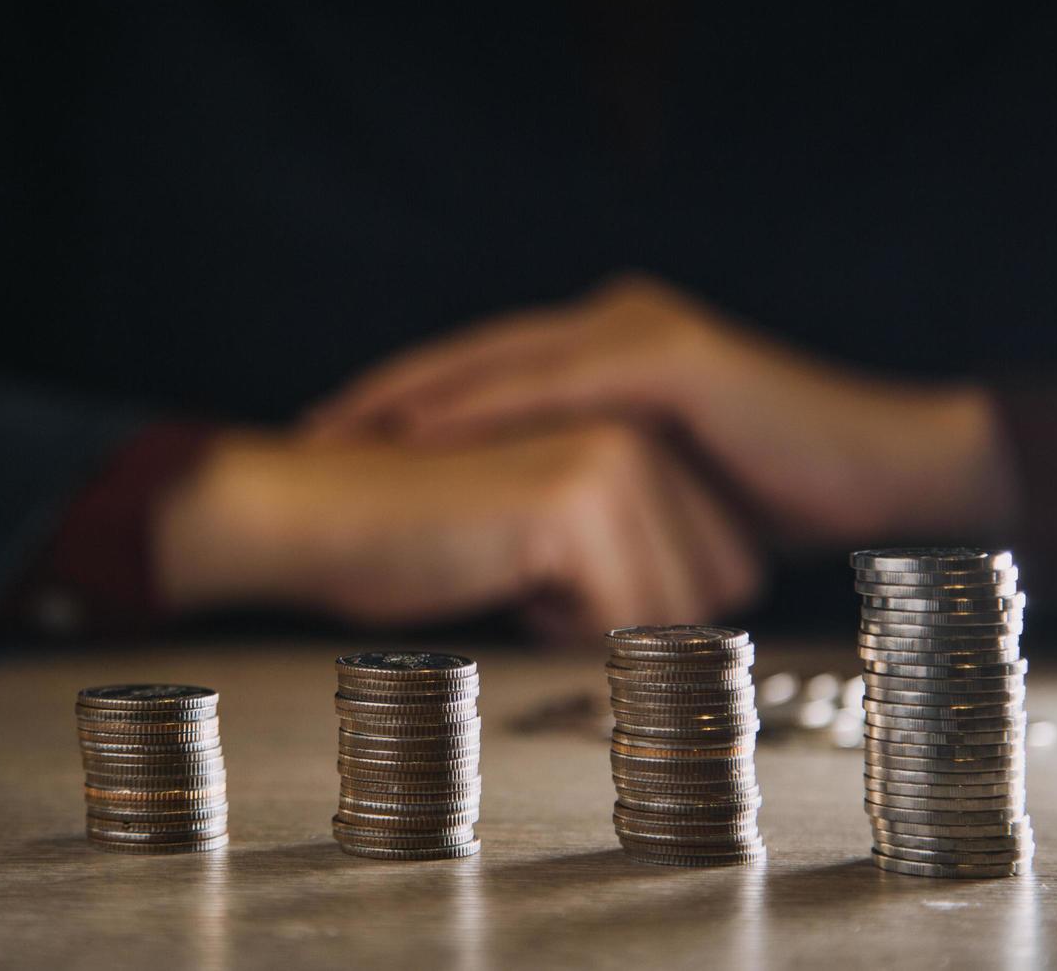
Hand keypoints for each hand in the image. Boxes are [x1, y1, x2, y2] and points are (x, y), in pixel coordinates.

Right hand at [152, 423, 762, 639]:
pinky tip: (501, 574)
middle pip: (720, 589)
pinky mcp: (577, 497)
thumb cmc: (427, 540)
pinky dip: (558, 626)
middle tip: (540, 570)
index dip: (650, 605)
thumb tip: (712, 625)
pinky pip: (620, 620)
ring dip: (593, 621)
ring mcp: (615, 456)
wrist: (325, 519)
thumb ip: (644, 551)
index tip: (566, 569)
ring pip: (676, 610)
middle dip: (633, 614)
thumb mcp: (566, 542)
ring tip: (518, 566)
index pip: (732, 565)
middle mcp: (644, 431)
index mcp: (645, 431)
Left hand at [307, 274, 1018, 543]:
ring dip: (411, 399)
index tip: (334, 447)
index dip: (406, 410)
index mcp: (608, 360)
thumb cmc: (771, 506)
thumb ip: (597, 513)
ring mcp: (640, 335)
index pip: (486, 380)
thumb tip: (535, 584)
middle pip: (471, 362)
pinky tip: (418, 432)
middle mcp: (614, 330)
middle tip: (307, 434)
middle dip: (384, 399)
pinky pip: (552, 384)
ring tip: (339, 433)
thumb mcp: (661, 508)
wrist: (883, 479)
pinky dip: (479, 408)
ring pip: (497, 364)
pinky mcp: (668, 358)